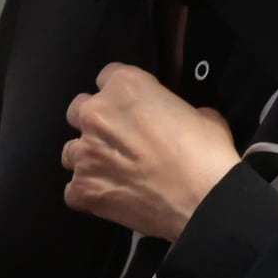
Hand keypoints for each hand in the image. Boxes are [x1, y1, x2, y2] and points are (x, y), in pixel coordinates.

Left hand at [62, 63, 242, 242]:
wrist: (204, 201)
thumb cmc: (206, 152)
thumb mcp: (201, 114)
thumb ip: (175, 110)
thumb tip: (174, 121)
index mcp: (126, 86)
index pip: (107, 76)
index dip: (122, 93)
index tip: (133, 107)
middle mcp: (96, 115)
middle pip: (79, 109)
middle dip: (97, 121)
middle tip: (121, 138)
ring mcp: (85, 154)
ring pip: (71, 150)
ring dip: (89, 156)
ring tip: (114, 170)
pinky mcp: (83, 189)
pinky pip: (73, 189)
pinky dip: (89, 191)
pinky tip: (111, 195)